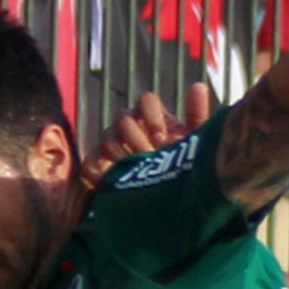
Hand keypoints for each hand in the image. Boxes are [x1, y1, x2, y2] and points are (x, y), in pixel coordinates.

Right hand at [83, 84, 211, 190]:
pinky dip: (100, 171)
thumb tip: (198, 86)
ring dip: (121, 155)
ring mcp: (110, 144)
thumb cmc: (180, 169)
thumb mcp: (193, 146)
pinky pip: (90, 162)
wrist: (163, 202)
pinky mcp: (95, 166)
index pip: (146, 101)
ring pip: (107, 138)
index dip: (152, 116)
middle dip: (136, 139)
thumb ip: (197, 116)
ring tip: (135, 174)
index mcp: (152, 119)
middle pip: (124, 119)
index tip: (162, 137)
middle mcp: (129, 126)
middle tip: (149, 157)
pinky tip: (114, 181)